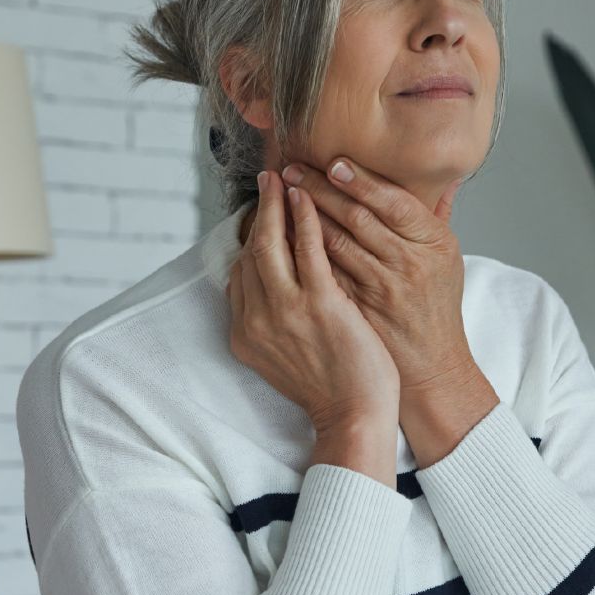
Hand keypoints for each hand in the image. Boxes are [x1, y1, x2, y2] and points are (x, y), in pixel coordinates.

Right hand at [227, 169, 399, 439]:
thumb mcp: (285, 360)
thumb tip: (273, 295)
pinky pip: (306, 247)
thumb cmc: (332, 390)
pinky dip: (303, 216)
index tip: (262, 219)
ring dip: (275, 203)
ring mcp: (284, 311)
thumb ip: (272, 325)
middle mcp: (255, 320)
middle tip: (266, 182)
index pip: (239, 275)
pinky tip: (307, 197)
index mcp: (244, 335)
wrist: (355, 417)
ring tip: (282, 177)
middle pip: (248, 253)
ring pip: (269, 242)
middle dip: (256, 212)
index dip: (250, 242)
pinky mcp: (317, 303)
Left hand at [277, 157, 473, 397]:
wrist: (431, 368)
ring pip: (331, 244)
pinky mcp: (352, 310)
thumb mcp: (448, 259)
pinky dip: (298, 253)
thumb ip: (438, 216)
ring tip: (280, 195)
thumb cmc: (437, 309)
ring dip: (302, 216)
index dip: (361, 181)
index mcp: (433, 243)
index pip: (393, 201)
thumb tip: (444, 178)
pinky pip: (318, 274)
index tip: (334, 163)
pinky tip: (280, 236)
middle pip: (356, 217)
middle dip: (319, 189)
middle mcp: (407, 263)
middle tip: (293, 170)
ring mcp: (378, 288)